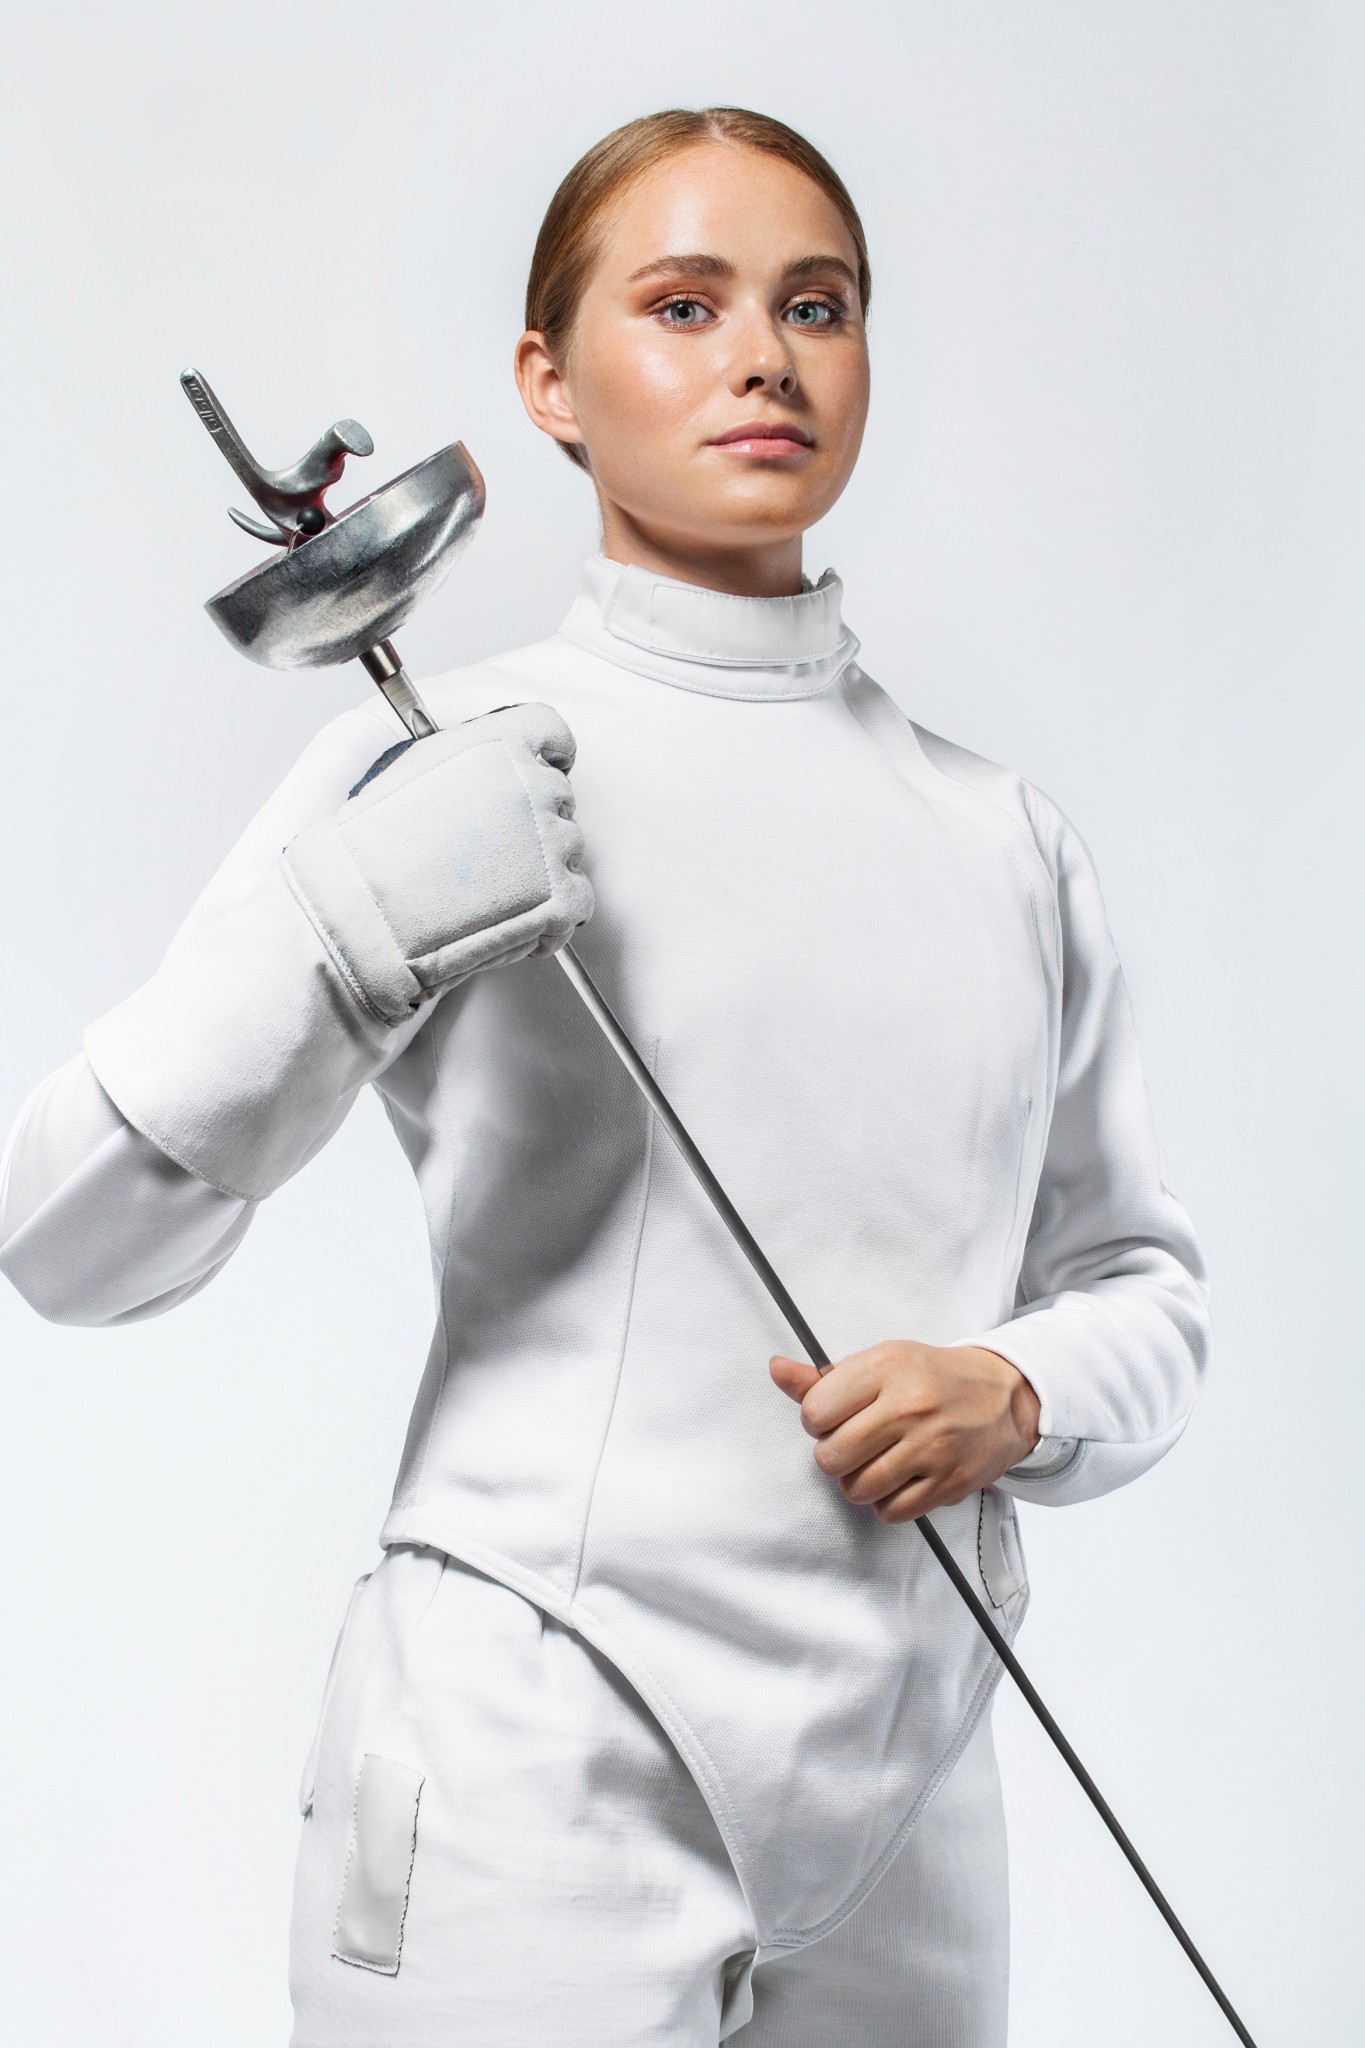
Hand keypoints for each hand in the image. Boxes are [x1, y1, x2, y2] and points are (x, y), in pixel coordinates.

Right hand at [282, 701, 593, 1025]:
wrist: (362, 909)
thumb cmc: (374, 848)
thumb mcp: (417, 769)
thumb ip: (471, 762)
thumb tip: (496, 775)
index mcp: (499, 744)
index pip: (553, 734)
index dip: (550, 758)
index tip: (541, 776)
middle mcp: (533, 785)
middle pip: (559, 801)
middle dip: (533, 828)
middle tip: (489, 859)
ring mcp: (553, 842)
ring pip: (568, 855)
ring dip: (540, 876)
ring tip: (485, 897)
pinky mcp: (561, 897)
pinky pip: (578, 904)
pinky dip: (553, 921)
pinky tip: (508, 924)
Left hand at [769, 1339, 1041, 1522]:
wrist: (1005, 1396)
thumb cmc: (932, 1378)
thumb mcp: (880, 1363)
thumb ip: (823, 1377)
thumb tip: (776, 1370)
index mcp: (886, 1367)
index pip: (815, 1411)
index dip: (817, 1420)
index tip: (835, 1417)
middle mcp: (909, 1406)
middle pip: (831, 1457)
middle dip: (835, 1456)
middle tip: (856, 1443)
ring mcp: (931, 1446)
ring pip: (857, 1490)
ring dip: (859, 1482)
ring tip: (878, 1461)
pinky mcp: (949, 1482)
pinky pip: (890, 1512)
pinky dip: (887, 1502)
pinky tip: (901, 1478)